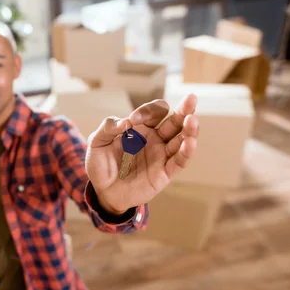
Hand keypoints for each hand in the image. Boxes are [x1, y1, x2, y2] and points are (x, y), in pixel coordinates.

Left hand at [85, 94, 198, 214]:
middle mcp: (155, 138)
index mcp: (141, 127)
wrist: (103, 192)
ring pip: (181, 139)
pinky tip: (191, 142)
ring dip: (189, 129)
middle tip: (191, 98)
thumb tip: (125, 121)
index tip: (133, 119)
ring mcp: (161, 155)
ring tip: (192, 120)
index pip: (153, 112)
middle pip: (174, 121)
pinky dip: (187, 151)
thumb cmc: (101, 165)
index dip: (147, 111)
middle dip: (183, 109)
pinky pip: (179, 161)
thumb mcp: (97, 143)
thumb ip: (107, 128)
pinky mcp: (164, 172)